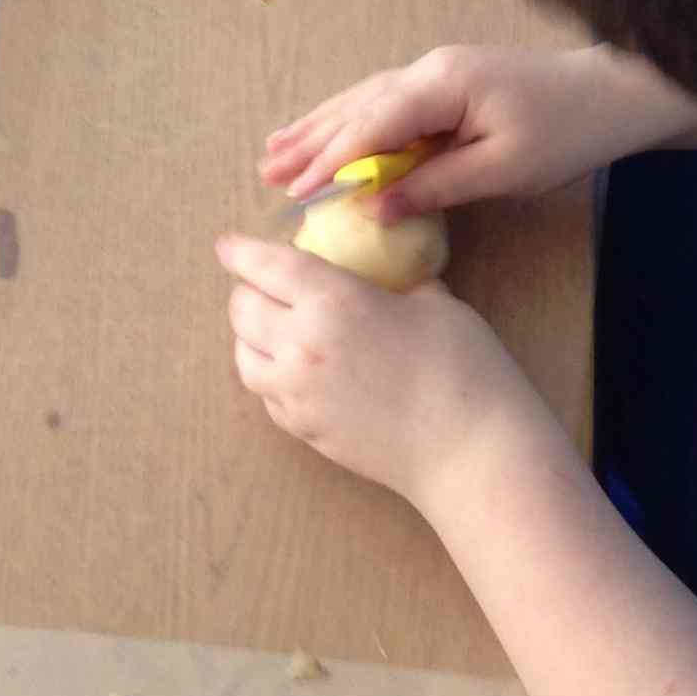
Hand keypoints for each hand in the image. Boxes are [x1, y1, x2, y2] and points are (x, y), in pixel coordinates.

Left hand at [218, 232, 542, 509]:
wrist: (468, 449)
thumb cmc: (463, 365)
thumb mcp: (433, 301)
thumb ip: (396, 284)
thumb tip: (386, 278)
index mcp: (332, 300)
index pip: (266, 266)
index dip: (241, 252)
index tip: (228, 246)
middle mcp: (301, 345)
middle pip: (243, 310)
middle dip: (246, 291)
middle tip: (261, 285)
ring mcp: (297, 394)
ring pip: (244, 358)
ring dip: (250, 337)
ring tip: (273, 329)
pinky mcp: (304, 430)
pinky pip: (267, 395)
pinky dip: (269, 375)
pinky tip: (293, 370)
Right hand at [262, 45, 682, 218]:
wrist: (614, 95)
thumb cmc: (566, 133)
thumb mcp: (502, 169)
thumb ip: (435, 186)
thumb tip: (374, 209)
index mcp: (444, 84)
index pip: (372, 124)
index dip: (330, 159)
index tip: (294, 191)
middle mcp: (432, 70)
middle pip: (359, 106)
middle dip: (312, 140)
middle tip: (266, 173)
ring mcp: (439, 72)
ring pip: (368, 100)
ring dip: (323, 127)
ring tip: (276, 151)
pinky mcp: (449, 84)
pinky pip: (389, 103)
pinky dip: (354, 121)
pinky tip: (333, 131)